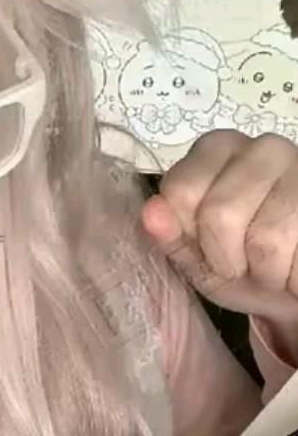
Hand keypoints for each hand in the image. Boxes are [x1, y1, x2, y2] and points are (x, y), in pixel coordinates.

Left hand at [141, 130, 297, 325]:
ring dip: (267, 272)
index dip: (191, 235)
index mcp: (216, 150)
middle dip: (227, 258)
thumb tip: (151, 213)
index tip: (208, 248)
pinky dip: (294, 277)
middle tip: (243, 266)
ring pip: (266, 238)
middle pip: (220, 213)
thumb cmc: (246, 268)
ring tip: (273, 268)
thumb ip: (170, 236)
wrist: (295, 288)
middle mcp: (262, 147)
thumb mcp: (198, 259)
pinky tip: (296, 268)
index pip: (181, 190)